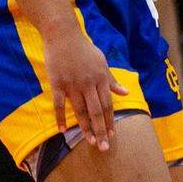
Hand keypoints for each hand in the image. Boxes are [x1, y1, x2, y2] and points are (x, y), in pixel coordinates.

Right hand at [40, 17, 118, 150]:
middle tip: (104, 147)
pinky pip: (59, 104)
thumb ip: (112, 80)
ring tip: (90, 142)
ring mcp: (72, 84)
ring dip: (85, 128)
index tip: (112, 136)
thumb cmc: (84, 49)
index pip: (107, 104)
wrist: (63, 34)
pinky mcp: (57, 83)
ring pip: (80, 110)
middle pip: (96, 111)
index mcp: (100, 78)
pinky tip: (63, 131)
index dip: (110, 121)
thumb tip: (125, 93)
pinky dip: (61, 118)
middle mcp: (88, 83)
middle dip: (101, 130)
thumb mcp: (102, 62)